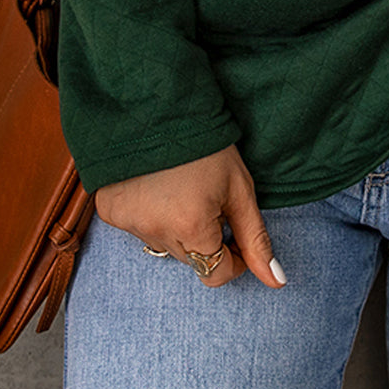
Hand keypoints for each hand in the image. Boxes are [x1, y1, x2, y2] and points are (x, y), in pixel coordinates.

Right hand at [94, 145, 285, 288]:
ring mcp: (130, 224)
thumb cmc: (208, 146)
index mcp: (192, 228)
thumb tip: (277, 281)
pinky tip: (158, 187)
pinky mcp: (111, 211)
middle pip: (192, 260)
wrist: (162, 106)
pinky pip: (139, 229)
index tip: (236, 231)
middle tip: (209, 198)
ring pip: (165, 245)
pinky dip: (151, 216)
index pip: (217, 274)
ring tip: (183, 188)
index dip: (234, 255)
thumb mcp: (240, 189)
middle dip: (206, 238)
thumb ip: (256, 238)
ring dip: (178, 228)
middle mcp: (156, 232)